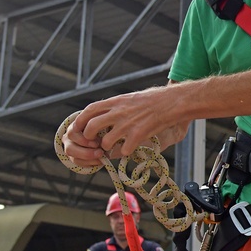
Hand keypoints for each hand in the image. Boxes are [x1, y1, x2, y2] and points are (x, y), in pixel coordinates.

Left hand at [66, 87, 181, 158]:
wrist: (172, 102)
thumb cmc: (154, 99)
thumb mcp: (130, 97)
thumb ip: (117, 105)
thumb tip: (105, 113)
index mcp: (116, 102)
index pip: (90, 110)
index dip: (80, 120)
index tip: (78, 128)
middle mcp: (119, 112)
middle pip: (92, 127)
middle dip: (89, 137)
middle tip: (94, 141)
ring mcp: (127, 124)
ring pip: (105, 142)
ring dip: (107, 148)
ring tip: (114, 146)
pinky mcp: (138, 134)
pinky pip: (123, 150)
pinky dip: (125, 152)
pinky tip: (130, 148)